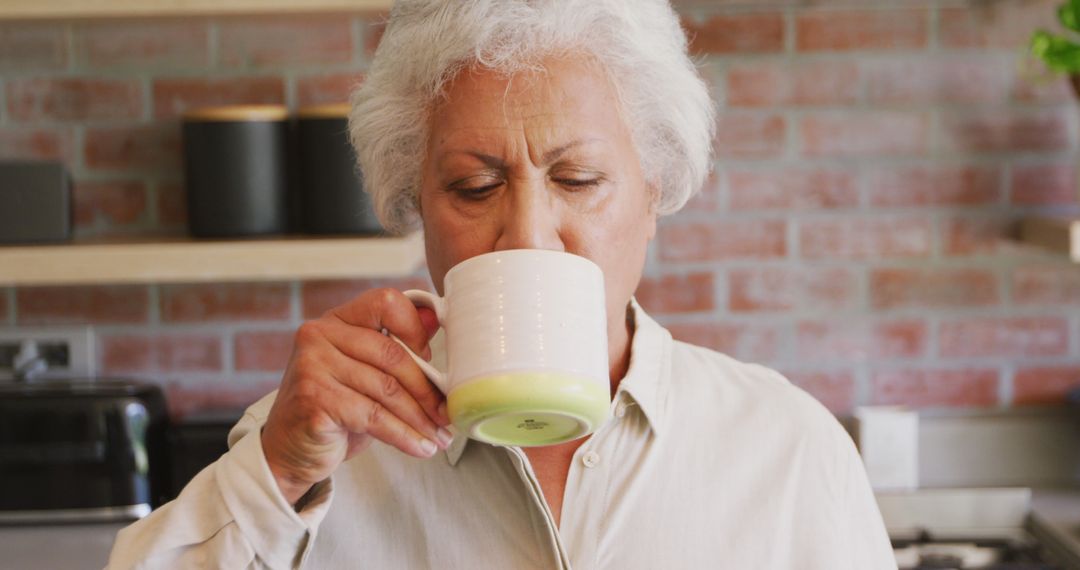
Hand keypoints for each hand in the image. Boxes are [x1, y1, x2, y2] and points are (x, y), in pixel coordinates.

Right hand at [260, 288, 451, 504]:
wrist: (289, 451)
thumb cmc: (334, 410)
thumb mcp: (366, 373)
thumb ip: (396, 346)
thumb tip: (436, 319)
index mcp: (336, 320)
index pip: (386, 303)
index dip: (416, 330)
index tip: (433, 363)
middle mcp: (319, 335)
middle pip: (392, 354)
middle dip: (427, 390)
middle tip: (447, 414)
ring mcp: (312, 366)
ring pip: (387, 390)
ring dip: (420, 419)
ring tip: (439, 437)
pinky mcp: (314, 400)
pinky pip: (374, 417)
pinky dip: (404, 435)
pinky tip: (420, 447)